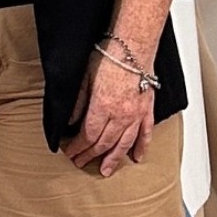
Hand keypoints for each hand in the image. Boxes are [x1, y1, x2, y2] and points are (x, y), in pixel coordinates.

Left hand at [64, 47, 154, 175]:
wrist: (131, 46)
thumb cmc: (108, 56)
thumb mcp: (83, 78)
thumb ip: (77, 103)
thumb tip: (70, 122)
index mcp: (102, 107)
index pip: (87, 135)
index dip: (77, 147)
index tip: (70, 152)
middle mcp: (120, 115)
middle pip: (104, 143)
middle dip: (90, 155)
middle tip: (81, 163)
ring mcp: (136, 114)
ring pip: (124, 144)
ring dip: (114, 159)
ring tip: (106, 170)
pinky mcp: (147, 110)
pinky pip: (145, 134)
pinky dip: (141, 147)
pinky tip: (136, 157)